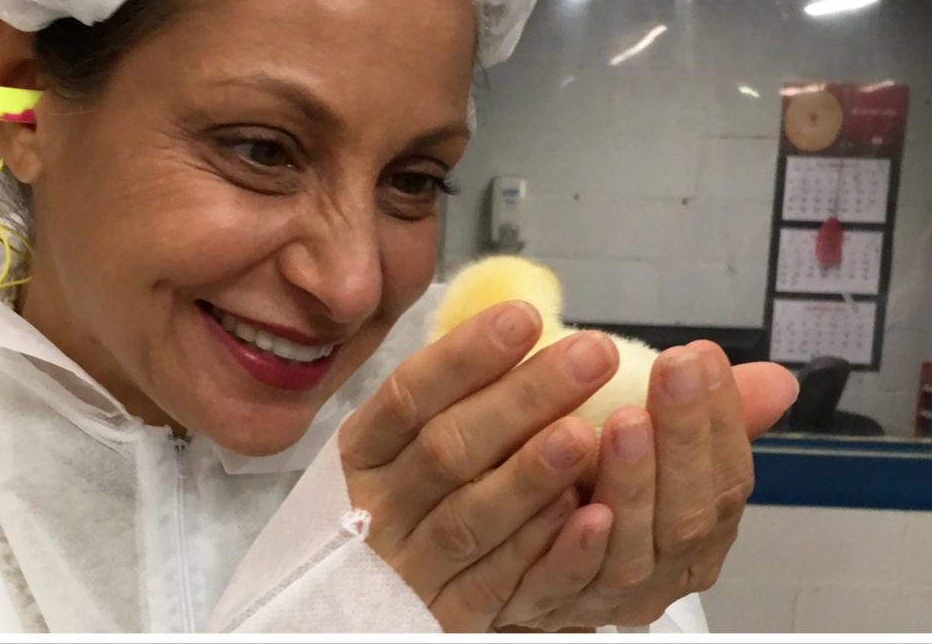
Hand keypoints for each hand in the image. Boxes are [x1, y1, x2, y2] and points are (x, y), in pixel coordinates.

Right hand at [339, 301, 621, 631]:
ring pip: (469, 517)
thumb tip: (516, 324)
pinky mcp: (442, 620)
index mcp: (362, 453)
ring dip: (529, 473)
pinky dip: (535, 547)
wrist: (340, 613)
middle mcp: (376, 507)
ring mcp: (406, 567)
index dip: (467, 356)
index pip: (410, 394)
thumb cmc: (388, 509)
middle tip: (591, 355)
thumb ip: (443, 401)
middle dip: (523, 397)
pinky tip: (579, 512)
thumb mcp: (391, 451)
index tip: (526, 317)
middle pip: (448, 447)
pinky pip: (493, 584)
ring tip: (585, 431)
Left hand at [493, 341, 797, 629]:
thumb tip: (778, 380)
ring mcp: (609, 598)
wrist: (515, 562)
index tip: (702, 358)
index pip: (728, 483)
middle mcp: (663, 574)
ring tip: (626, 418)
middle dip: (683, 437)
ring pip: (631, 551)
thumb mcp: (656, 451)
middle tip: (672, 369)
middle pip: (686, 516)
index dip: (722, 421)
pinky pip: (564, 582)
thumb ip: (708, 421)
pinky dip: (576, 544)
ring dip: (634, 483)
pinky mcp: (550, 606)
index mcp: (699, 537)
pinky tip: (573, 494)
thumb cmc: (596, 494)